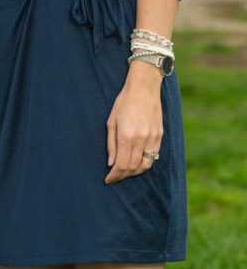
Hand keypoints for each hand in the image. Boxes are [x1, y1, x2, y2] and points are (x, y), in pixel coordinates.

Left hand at [104, 60, 162, 183]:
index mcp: (126, 136)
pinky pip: (154, 157)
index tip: (108, 179)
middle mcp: (141, 139)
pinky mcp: (160, 136)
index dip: (114, 175)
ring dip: (134, 172)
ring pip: (145, 165)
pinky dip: (145, 164)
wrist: (143, 89)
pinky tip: (137, 163)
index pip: (121, 164)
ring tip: (125, 172)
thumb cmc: (124, 102)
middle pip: (132, 167)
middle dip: (122, 175)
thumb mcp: (111, 121)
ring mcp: (152, 138)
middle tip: (114, 177)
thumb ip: (111, 144)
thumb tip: (111, 163)